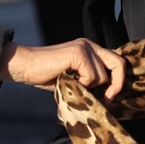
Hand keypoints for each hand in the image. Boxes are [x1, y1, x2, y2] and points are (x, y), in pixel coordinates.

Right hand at [0, 39, 126, 102]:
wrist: (25, 66)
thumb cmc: (47, 75)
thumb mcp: (74, 77)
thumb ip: (91, 79)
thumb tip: (109, 95)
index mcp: (91, 49)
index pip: (116, 62)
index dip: (118, 80)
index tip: (110, 97)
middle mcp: (90, 45)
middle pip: (119, 64)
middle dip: (117, 84)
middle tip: (107, 98)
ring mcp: (84, 47)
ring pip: (102, 76)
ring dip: (89, 87)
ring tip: (73, 84)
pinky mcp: (77, 53)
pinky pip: (91, 77)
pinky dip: (81, 84)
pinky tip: (68, 81)